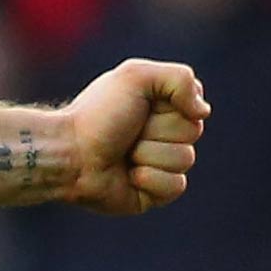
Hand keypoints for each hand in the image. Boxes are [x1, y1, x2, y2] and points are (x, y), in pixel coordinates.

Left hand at [63, 58, 209, 214]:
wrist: (67, 154)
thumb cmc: (97, 115)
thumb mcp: (135, 76)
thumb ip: (180, 79)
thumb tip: (203, 111)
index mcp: (162, 108)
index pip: (195, 108)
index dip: (171, 107)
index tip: (140, 106)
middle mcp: (164, 136)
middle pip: (193, 133)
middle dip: (157, 131)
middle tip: (127, 132)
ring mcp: (160, 165)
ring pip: (185, 159)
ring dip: (149, 154)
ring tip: (123, 154)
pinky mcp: (154, 193)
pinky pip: (176, 186)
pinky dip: (150, 179)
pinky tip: (128, 176)